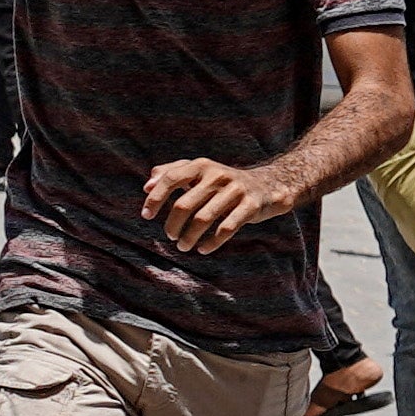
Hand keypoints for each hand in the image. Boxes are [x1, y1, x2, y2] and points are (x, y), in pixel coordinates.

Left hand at [139, 156, 294, 253]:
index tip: (146, 216)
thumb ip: (170, 172)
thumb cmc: (222, 182)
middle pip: (184, 204)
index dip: (155, 198)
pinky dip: (211, 242)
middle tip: (171, 236)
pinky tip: (203, 249)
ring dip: (189, 237)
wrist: (268, 185)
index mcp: (201, 166)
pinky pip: (226, 228)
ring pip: (203, 219)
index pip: (170, 179)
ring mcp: (236, 190)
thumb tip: (146, 186)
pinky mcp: (251, 205)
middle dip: (172, 224)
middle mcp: (217, 175)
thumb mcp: (198, 171)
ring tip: (183, 246)